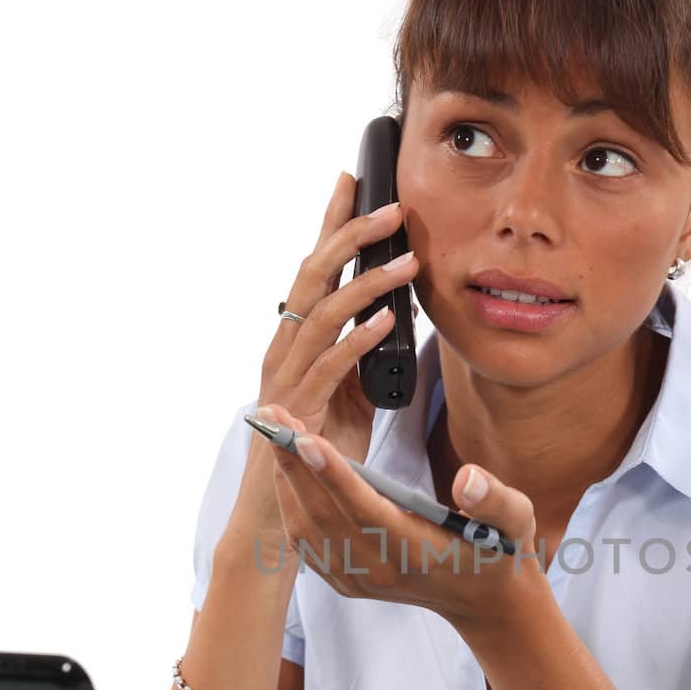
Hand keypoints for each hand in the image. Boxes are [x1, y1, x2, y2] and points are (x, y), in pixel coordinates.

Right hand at [223, 171, 419, 554]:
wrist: (285, 510)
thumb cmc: (317, 450)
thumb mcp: (348, 395)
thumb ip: (361, 356)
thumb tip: (390, 320)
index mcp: (294, 339)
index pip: (314, 269)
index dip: (330, 223)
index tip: (352, 180)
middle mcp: (283, 349)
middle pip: (313, 277)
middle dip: (349, 236)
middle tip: (392, 209)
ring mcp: (287, 378)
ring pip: (323, 314)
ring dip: (367, 284)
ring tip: (407, 263)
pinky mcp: (301, 409)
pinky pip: (331, 365)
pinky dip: (360, 338)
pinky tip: (388, 321)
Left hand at [260, 406, 545, 634]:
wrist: (484, 601)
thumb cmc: (499, 550)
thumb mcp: (514, 521)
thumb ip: (495, 499)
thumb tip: (468, 480)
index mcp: (414, 552)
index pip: (364, 509)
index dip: (333, 474)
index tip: (305, 438)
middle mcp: (378, 571)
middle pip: (323, 513)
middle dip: (294, 463)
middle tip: (272, 415)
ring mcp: (357, 580)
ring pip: (307, 526)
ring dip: (286, 479)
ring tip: (272, 430)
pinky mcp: (346, 581)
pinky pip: (307, 542)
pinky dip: (290, 503)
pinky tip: (284, 469)